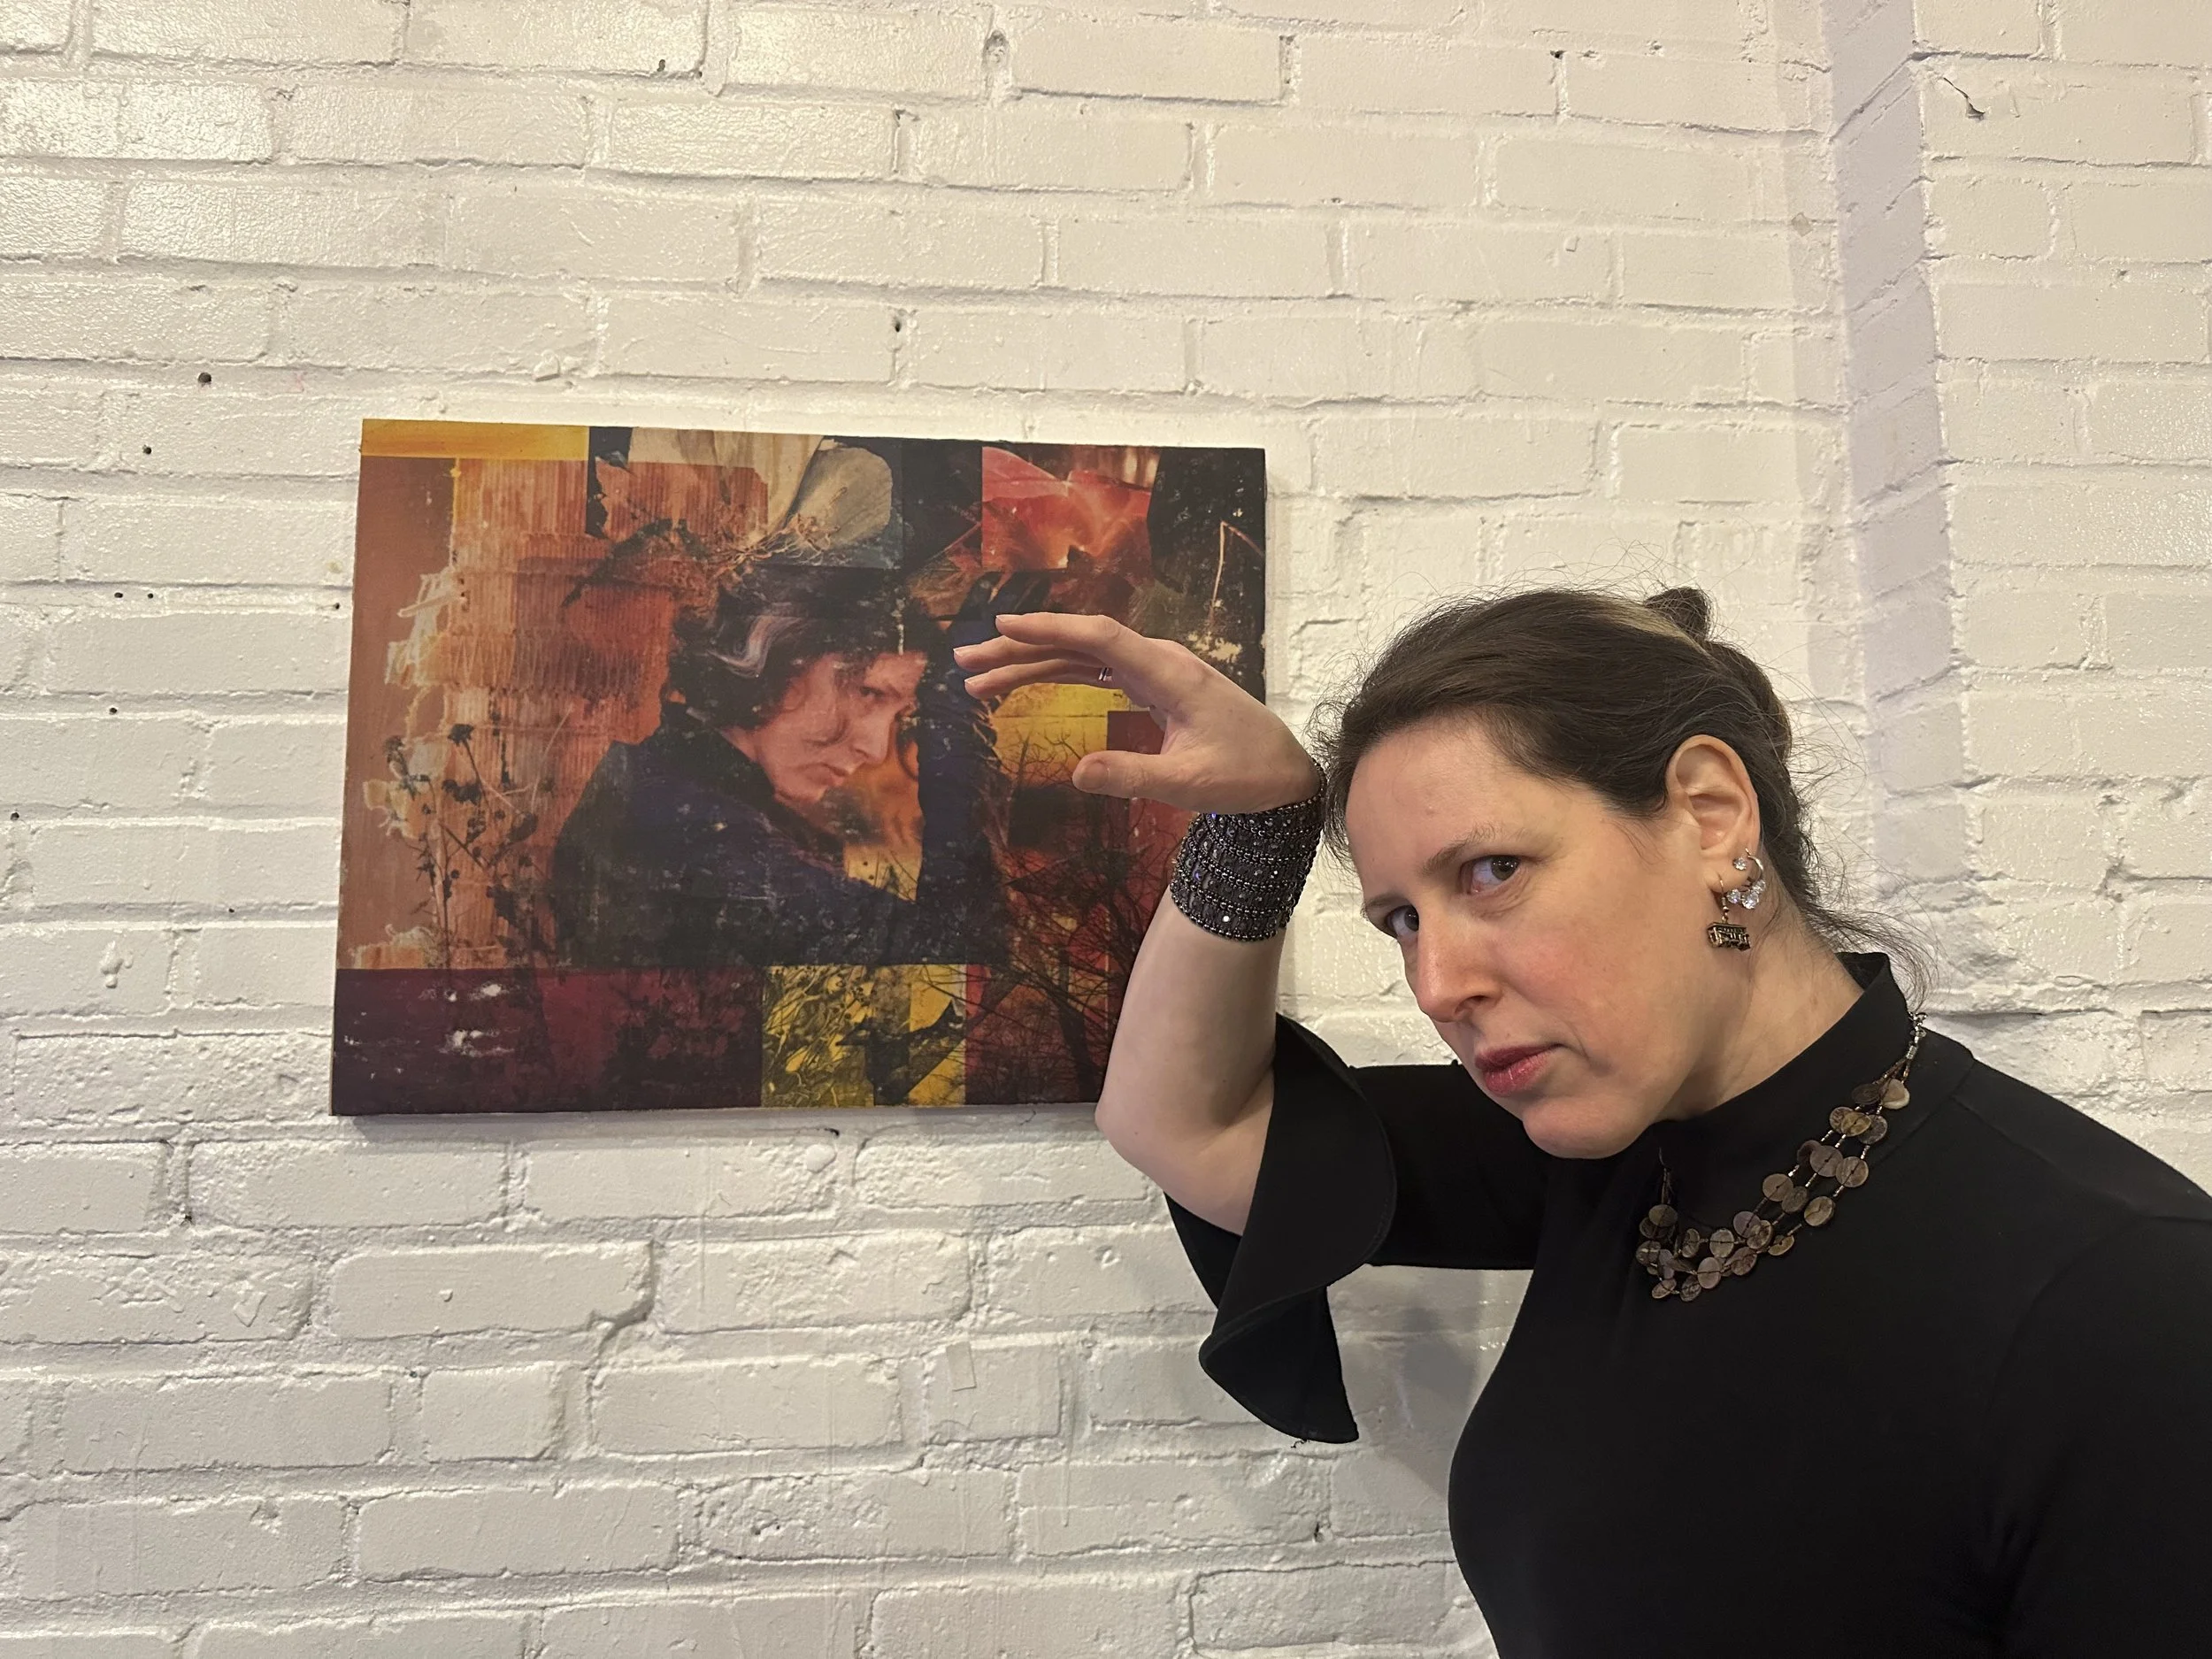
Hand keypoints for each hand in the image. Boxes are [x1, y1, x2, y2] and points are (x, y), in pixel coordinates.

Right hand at [953, 612, 1319, 813]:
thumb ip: (1134, 778)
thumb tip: (1077, 773)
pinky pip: (1098, 672)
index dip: (1049, 629)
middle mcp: (1159, 662)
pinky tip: (1029, 680)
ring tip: (981, 681)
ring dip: (1032, 664)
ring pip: (1083, 658)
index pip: (1100, 639)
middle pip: (1079, 644)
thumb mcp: (1190, 786)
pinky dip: (1060, 675)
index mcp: (1169, 673)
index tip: (1002, 626)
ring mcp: (1156, 672)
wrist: (1284, 773)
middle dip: (1021, 649)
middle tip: (966, 664)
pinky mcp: (1154, 687)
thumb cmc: (1244, 777)